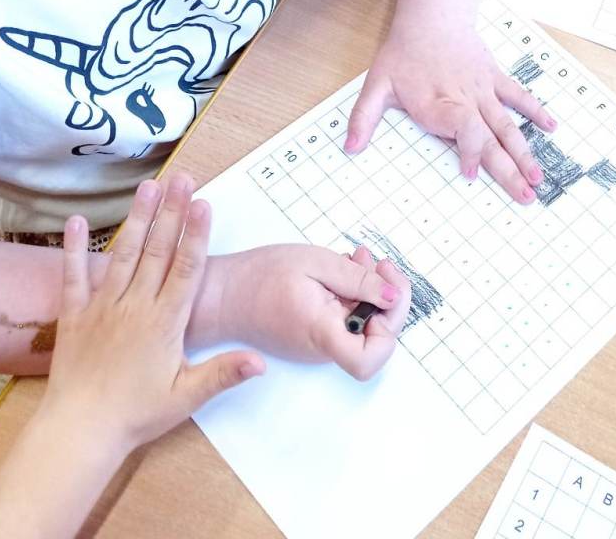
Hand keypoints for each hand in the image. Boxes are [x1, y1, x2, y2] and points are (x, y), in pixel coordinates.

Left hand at [42, 174, 264, 459]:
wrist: (80, 429)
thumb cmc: (136, 415)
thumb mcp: (187, 397)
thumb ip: (224, 373)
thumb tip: (261, 361)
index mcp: (165, 322)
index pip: (186, 269)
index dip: (196, 234)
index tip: (204, 204)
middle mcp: (134, 306)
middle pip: (157, 250)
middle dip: (171, 212)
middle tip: (182, 179)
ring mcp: (103, 307)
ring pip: (123, 254)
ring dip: (137, 218)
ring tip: (148, 187)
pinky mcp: (75, 315)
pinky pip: (74, 275)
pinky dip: (75, 248)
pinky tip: (78, 221)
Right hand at [214, 243, 412, 380]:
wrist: (222, 294)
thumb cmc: (259, 278)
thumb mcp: (315, 263)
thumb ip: (358, 280)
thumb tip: (393, 296)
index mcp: (323, 333)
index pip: (370, 359)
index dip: (390, 326)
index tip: (384, 291)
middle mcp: (324, 348)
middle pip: (377, 337)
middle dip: (386, 295)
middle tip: (375, 261)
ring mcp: (321, 345)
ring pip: (365, 324)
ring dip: (370, 289)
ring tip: (357, 257)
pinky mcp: (317, 335)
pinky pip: (347, 319)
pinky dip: (353, 293)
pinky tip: (345, 269)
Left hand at [347, 19, 555, 201]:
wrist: (431, 15)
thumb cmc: (403, 53)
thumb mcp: (376, 84)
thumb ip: (363, 118)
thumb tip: (350, 148)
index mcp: (439, 106)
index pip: (464, 133)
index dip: (470, 154)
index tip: (470, 174)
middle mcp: (466, 101)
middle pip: (492, 139)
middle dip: (509, 171)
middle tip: (525, 198)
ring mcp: (483, 91)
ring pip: (508, 126)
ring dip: (524, 153)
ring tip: (538, 178)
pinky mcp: (493, 79)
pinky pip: (518, 97)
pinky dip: (536, 111)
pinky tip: (552, 128)